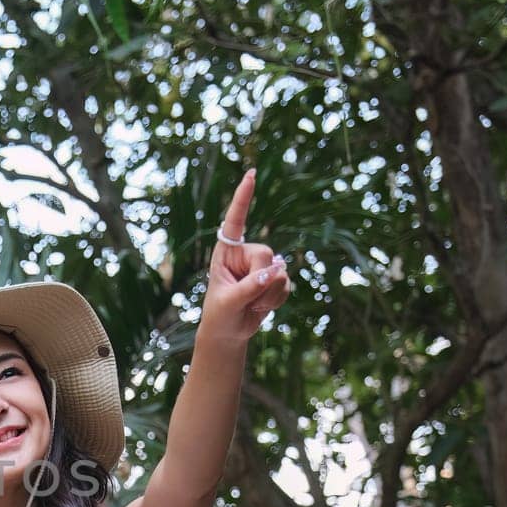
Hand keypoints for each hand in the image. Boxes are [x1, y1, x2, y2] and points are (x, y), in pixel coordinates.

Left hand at [203, 168, 290, 342]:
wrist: (228, 332)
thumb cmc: (219, 315)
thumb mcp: (228, 302)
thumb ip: (249, 287)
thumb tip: (274, 272)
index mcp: (226, 251)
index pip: (235, 221)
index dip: (243, 197)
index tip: (251, 173)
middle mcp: (246, 254)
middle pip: (267, 254)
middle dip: (261, 281)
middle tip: (247, 299)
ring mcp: (263, 266)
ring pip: (281, 272)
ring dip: (268, 296)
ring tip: (250, 305)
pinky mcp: (276, 279)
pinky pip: (287, 285)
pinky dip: (276, 301)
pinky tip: (261, 307)